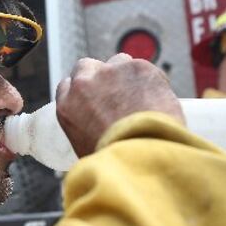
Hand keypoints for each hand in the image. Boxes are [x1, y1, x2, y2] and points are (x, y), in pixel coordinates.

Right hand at [55, 54, 183, 156]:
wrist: (142, 156)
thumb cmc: (116, 163)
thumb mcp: (85, 150)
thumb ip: (86, 132)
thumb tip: (100, 136)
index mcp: (67, 106)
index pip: (67, 85)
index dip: (82, 90)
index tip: (94, 98)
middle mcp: (84, 84)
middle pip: (87, 66)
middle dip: (100, 76)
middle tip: (117, 94)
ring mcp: (111, 72)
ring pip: (118, 62)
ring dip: (126, 75)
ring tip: (141, 97)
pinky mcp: (138, 67)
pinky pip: (145, 68)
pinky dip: (152, 80)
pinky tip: (158, 99)